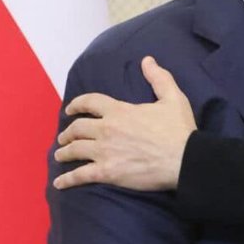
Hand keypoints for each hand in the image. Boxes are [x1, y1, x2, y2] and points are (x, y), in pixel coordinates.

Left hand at [52, 56, 196, 190]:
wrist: (184, 160)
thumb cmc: (179, 130)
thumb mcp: (173, 98)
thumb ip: (159, 78)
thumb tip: (147, 60)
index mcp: (119, 111)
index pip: (89, 102)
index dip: (76, 104)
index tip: (69, 109)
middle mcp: (106, 129)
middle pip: (77, 128)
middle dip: (68, 132)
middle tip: (64, 137)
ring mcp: (104, 152)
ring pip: (74, 150)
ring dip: (64, 152)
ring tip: (60, 155)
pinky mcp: (107, 172)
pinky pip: (81, 175)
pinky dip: (67, 179)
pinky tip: (59, 183)